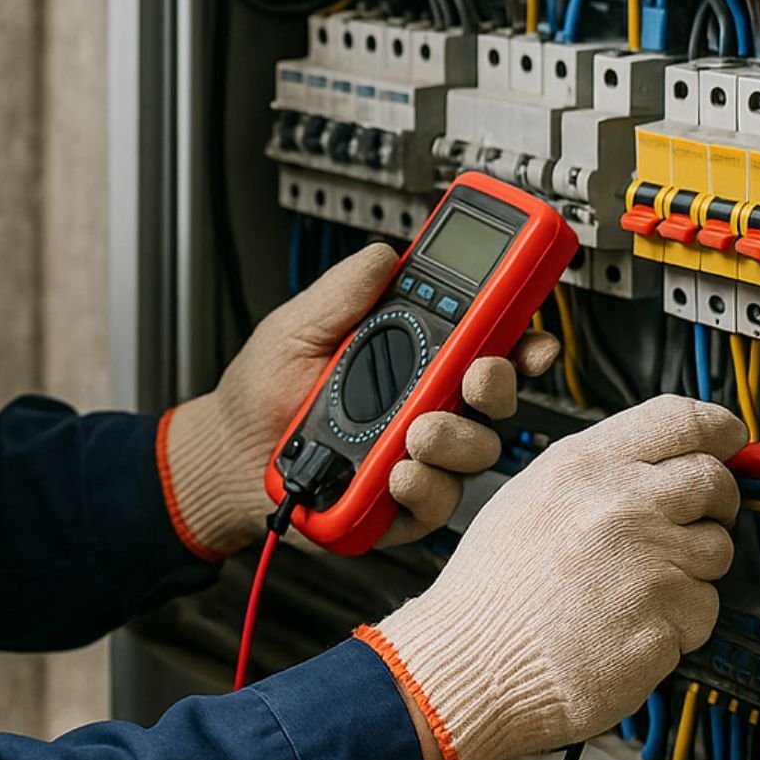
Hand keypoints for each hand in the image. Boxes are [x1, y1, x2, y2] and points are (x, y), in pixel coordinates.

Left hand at [161, 244, 560, 556]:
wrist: (227, 453)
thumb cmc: (262, 390)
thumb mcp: (298, 324)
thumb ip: (344, 291)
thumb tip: (386, 254)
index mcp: (412, 353)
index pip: (483, 340)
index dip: (519, 334)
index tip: (532, 330)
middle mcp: (427, 404)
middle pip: (495, 395)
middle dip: (500, 382)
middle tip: (478, 373)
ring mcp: (419, 455)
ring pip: (475, 450)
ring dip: (456, 436)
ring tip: (416, 429)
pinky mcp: (401, 504)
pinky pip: (437, 502)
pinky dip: (425, 487)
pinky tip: (397, 470)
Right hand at [357, 395, 747, 759]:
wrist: (473, 660)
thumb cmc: (495, 585)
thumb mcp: (533, 493)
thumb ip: (601, 470)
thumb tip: (664, 462)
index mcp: (586, 464)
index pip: (682, 419)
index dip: (720, 427)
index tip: (731, 438)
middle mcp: (623, 502)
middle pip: (716, 479)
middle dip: (713, 502)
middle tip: (686, 523)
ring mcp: (649, 561)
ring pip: (718, 549)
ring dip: (691, 567)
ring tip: (635, 584)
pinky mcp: (666, 620)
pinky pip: (705, 609)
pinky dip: (680, 620)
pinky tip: (632, 622)